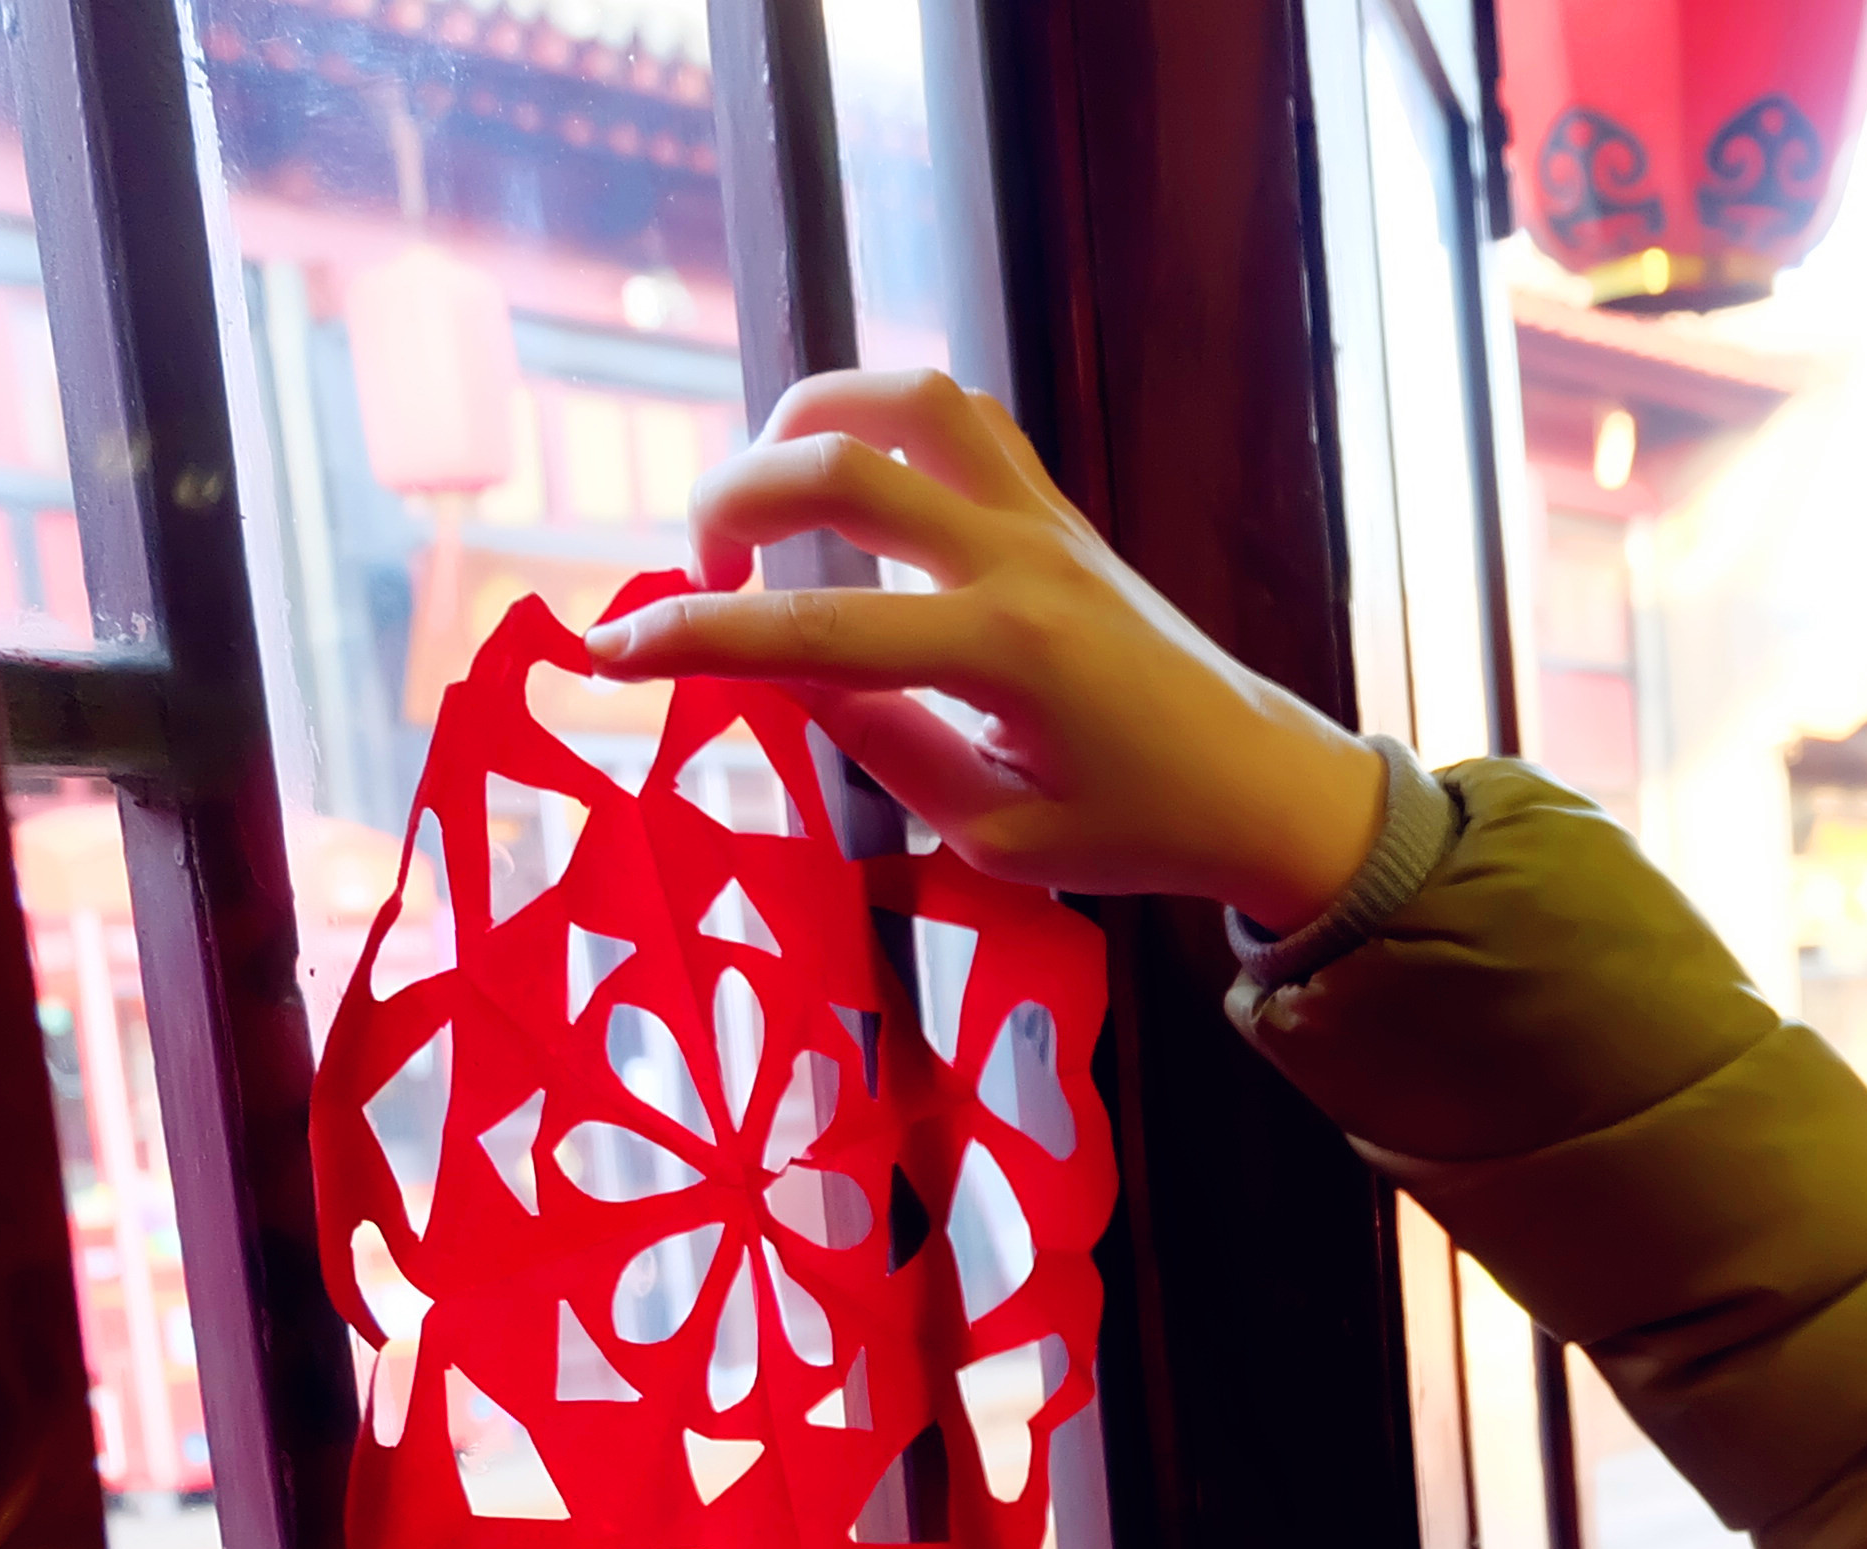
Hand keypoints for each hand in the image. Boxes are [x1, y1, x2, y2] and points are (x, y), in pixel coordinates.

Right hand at [588, 367, 1390, 927]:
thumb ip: (878, 744)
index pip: (810, 634)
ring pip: (906, 400)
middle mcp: (1020, 562)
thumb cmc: (1137, 830)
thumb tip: (772, 680)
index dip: (693, 641)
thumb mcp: (994, 831)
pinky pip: (960, 421)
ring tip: (764, 497)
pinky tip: (846, 480)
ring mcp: (1045, 520)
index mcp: (1002, 656)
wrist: (1262, 785)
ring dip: (807, 419)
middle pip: (839, 466)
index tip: (605, 653)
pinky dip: (882, 422)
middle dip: (730, 504)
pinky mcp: (1059, 510)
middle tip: (701, 580)